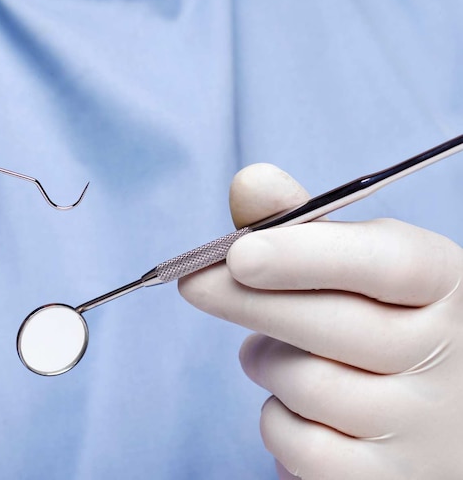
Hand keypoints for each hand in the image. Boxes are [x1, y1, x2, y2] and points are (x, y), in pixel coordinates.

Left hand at [179, 163, 462, 479]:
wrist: (443, 420)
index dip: (308, 254)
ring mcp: (424, 426)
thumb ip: (306, 228)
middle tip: (194, 283)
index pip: (390, 263)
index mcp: (447, 285)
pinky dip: (279, 422)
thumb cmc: (386, 327)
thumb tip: (250, 184)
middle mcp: (451, 356)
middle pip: (331, 324)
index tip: (239, 252)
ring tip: (278, 353)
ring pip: (304, 384)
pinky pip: (299, 446)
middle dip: (246, 300)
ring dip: (267, 363)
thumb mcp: (366, 271)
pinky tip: (298, 407)